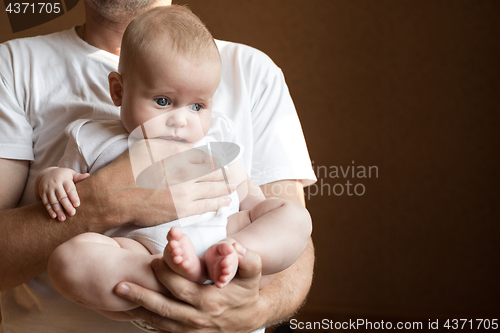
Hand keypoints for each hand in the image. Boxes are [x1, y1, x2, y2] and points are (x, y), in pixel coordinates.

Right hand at [36, 167, 89, 220]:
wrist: (45, 174)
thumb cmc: (63, 175)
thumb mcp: (70, 174)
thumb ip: (79, 177)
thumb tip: (88, 176)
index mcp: (64, 179)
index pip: (69, 189)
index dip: (73, 197)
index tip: (77, 205)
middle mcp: (55, 184)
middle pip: (61, 196)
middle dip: (67, 206)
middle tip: (72, 214)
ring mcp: (48, 189)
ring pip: (53, 201)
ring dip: (58, 210)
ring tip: (63, 218)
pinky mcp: (42, 194)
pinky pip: (46, 203)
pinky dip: (50, 210)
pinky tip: (54, 216)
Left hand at [115, 243, 265, 332]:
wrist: (250, 318)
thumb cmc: (247, 291)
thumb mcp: (253, 273)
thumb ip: (247, 258)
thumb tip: (233, 246)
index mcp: (210, 301)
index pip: (181, 288)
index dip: (165, 275)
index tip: (152, 261)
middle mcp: (198, 318)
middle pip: (163, 307)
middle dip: (141, 295)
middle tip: (121, 284)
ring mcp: (192, 330)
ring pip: (159, 321)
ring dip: (138, 310)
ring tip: (119, 298)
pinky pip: (163, 330)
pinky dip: (147, 321)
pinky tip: (133, 310)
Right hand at [134, 145, 236, 221]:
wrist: (114, 196)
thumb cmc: (127, 168)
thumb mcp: (148, 145)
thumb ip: (172, 145)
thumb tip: (190, 146)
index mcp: (178, 154)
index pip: (207, 155)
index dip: (219, 157)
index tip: (226, 157)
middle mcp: (185, 171)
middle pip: (215, 171)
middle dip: (225, 172)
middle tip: (233, 172)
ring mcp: (185, 191)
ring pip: (214, 188)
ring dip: (226, 186)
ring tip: (233, 186)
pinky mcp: (182, 209)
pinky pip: (207, 205)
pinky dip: (218, 202)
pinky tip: (226, 200)